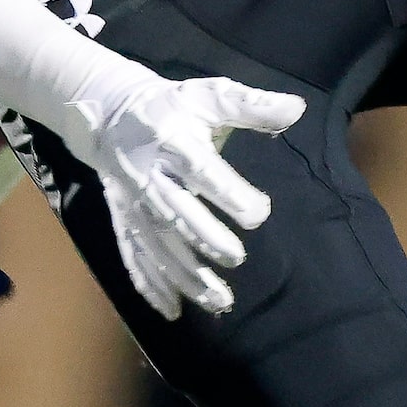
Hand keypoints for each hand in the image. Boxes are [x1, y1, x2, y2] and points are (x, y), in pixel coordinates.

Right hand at [72, 72, 304, 319]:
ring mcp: (132, 203)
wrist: (108, 112)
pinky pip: (133, 256)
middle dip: (204, 238)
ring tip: (219, 300)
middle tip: (237, 258)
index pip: (200, 169)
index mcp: (171, 141)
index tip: (260, 212)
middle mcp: (148, 176)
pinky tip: (173, 310)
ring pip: (156, 244)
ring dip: (184, 275)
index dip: (228, 193)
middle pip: (175, 211)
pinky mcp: (123, 220)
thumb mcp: (209, 96)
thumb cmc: (171, 106)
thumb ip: (251, 106)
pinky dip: (149, 285)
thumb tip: (297, 109)